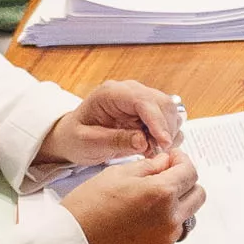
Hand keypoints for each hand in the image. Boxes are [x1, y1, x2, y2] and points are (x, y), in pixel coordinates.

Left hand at [43, 78, 181, 169]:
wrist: (73, 138)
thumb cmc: (75, 137)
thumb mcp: (88, 143)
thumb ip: (114, 140)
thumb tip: (143, 140)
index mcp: (111, 93)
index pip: (143, 100)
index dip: (157, 120)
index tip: (163, 142)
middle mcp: (130, 92)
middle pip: (162, 103)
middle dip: (165, 129)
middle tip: (158, 151)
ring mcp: (140, 101)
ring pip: (170, 111)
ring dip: (168, 133)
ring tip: (152, 151)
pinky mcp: (148, 112)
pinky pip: (168, 120)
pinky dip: (167, 136)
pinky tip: (153, 148)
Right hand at [61, 147, 198, 243]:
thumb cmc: (87, 207)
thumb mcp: (116, 174)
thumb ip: (148, 167)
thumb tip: (165, 162)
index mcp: (161, 193)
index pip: (190, 172)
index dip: (181, 160)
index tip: (171, 158)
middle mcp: (170, 217)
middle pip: (197, 194)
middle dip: (185, 181)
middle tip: (165, 175)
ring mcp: (166, 237)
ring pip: (189, 214)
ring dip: (179, 202)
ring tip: (154, 197)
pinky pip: (174, 231)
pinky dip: (167, 220)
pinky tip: (145, 215)